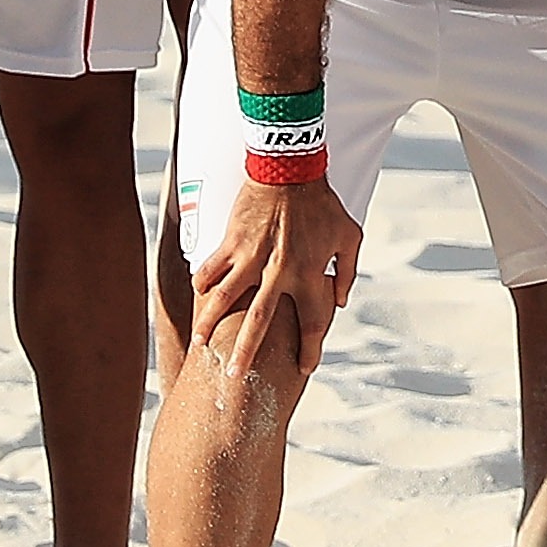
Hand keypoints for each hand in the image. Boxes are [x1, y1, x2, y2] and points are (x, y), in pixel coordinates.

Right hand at [198, 175, 365, 375]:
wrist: (290, 169)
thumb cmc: (323, 204)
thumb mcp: (349, 237)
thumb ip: (346, 272)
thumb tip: (339, 301)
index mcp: (310, 273)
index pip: (313, 322)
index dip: (310, 348)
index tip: (305, 367)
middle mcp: (279, 271)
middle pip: (260, 322)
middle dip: (246, 352)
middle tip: (234, 377)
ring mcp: (252, 257)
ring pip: (226, 297)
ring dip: (211, 321)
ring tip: (200, 343)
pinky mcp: (233, 241)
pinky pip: (212, 266)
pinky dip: (203, 281)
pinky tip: (197, 295)